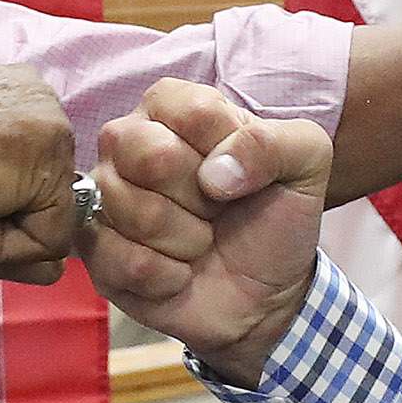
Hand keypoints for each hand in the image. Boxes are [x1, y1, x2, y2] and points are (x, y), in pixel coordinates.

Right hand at [0, 64, 82, 284]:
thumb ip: (5, 227)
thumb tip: (55, 270)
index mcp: (6, 97)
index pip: (28, 189)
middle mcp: (33, 97)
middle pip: (44, 208)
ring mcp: (46, 120)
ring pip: (48, 229)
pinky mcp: (49, 151)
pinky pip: (47, 243)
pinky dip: (0, 249)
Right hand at [85, 79, 334, 387]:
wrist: (265, 294)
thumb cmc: (274, 219)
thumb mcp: (305, 165)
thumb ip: (274, 143)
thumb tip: (216, 173)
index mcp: (172, 107)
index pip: (190, 111)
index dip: (226, 150)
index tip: (242, 175)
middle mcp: (128, 143)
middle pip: (150, 156)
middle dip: (201, 198)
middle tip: (217, 211)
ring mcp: (104, 197)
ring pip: (136, 210)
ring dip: (187, 240)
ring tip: (200, 241)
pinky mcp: (96, 252)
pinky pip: (124, 260)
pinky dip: (168, 277)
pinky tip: (179, 274)